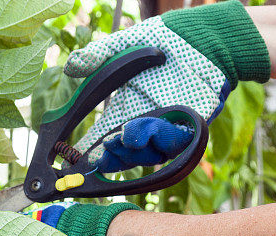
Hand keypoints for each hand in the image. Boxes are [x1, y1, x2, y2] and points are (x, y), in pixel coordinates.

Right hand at [66, 1, 269, 167]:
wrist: (206, 38)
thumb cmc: (166, 38)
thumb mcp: (127, 44)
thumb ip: (99, 55)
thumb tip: (69, 66)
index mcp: (126, 108)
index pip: (104, 135)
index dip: (92, 148)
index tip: (77, 157)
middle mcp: (144, 123)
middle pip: (124, 153)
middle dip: (112, 157)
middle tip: (104, 154)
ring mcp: (167, 128)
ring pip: (147, 155)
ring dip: (134, 152)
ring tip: (127, 138)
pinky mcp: (190, 128)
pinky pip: (173, 145)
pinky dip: (160, 140)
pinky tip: (151, 126)